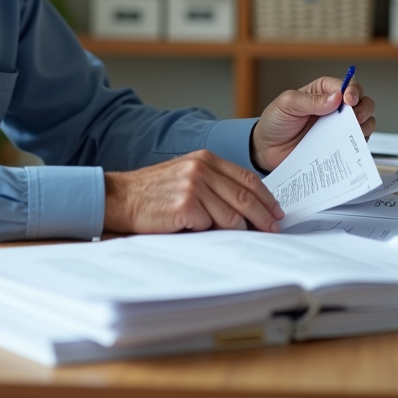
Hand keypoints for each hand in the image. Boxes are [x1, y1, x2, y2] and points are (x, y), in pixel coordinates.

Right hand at [103, 150, 284, 234]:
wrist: (121, 197)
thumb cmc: (153, 192)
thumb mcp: (186, 175)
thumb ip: (214, 183)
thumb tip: (245, 207)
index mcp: (205, 159)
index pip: (246, 178)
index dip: (265, 197)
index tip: (276, 212)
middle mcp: (201, 168)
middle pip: (244, 196)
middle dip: (263, 216)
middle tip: (273, 230)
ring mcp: (193, 186)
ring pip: (231, 215)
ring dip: (239, 230)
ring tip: (244, 238)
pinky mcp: (185, 206)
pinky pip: (210, 225)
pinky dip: (212, 233)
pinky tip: (209, 235)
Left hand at [251, 77, 375, 172]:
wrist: (266, 149)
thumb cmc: (275, 122)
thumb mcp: (287, 104)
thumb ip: (310, 100)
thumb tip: (336, 98)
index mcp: (322, 92)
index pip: (346, 85)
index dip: (352, 90)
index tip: (349, 100)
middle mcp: (334, 108)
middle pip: (362, 102)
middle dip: (363, 108)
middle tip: (354, 118)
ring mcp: (338, 127)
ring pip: (365, 122)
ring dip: (364, 125)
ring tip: (352, 131)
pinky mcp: (339, 145)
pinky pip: (356, 144)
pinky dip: (358, 144)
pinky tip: (350, 146)